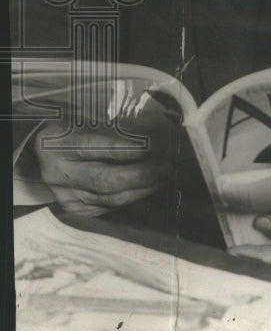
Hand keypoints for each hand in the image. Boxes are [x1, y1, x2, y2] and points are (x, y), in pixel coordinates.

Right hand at [29, 118, 178, 216]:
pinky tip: (150, 187)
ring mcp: (66, 196)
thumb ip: (110, 128)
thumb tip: (154, 133)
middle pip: (105, 180)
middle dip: (142, 175)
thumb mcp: (82, 121)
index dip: (129, 151)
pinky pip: (110, 207)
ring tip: (165, 177)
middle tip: (168, 168)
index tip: (157, 148)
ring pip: (111, 198)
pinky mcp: (76, 209)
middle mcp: (59, 174)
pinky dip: (133, 196)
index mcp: (56, 145)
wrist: (41, 156)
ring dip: (143, 188)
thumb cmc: (70, 130)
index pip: (98, 148)